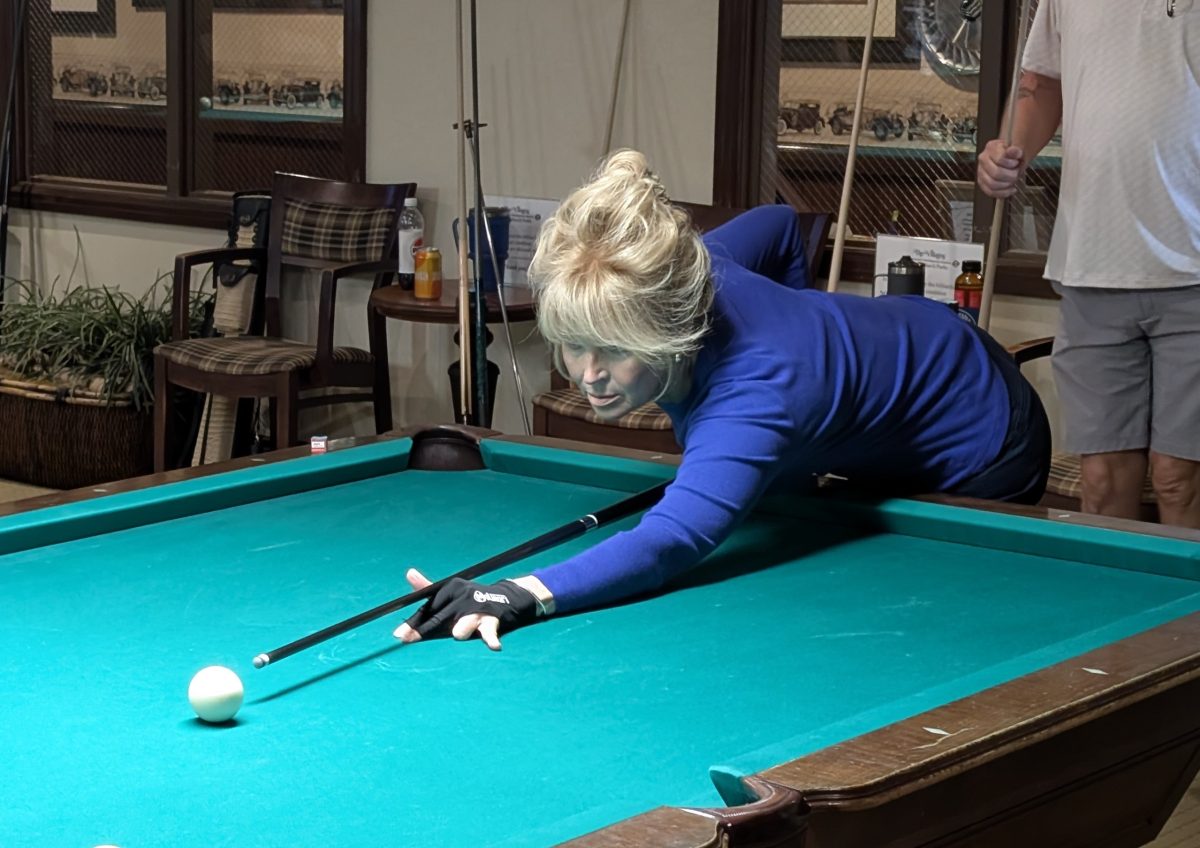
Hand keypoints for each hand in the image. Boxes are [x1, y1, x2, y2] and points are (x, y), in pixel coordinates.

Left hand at [393, 568, 538, 650]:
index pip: (428, 607)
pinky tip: (494, 646)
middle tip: (406, 639)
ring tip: (458, 634)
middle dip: (423, 630)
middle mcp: (463, 596)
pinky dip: (491, 639)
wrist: (505, 598)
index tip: (398, 635)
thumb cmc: (469, 602)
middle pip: (440, 618)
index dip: (413, 622)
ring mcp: (478, 609)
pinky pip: (490, 631)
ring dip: (461, 630)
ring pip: (464, 624)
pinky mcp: (493, 620)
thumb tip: (408, 572)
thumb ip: (428, 591)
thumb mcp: (450, 594)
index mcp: (451, 588)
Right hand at [977, 139, 1024, 197]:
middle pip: (996, 173)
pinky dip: (1003, 193)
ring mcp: (981, 172)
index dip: (1011, 164)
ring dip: (1007, 184)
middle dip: (1010, 176)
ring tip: (1013, 180)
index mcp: (991, 148)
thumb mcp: (1018, 149)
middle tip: (1016, 173)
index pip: (1000, 159)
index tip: (1017, 162)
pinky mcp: (982, 182)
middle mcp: (983, 159)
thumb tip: (1014, 151)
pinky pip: (990, 192)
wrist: (1011, 159)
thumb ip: (1016, 150)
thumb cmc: (1014, 154)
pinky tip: (1011, 189)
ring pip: (992, 184)